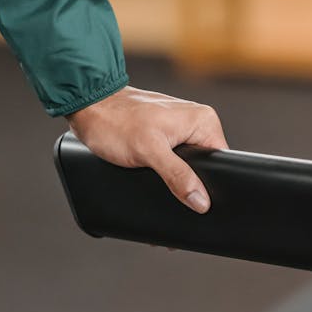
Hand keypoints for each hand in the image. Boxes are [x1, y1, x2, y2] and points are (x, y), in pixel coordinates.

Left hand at [66, 86, 227, 212]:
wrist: (89, 106)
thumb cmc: (116, 121)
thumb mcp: (149, 152)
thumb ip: (178, 176)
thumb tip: (201, 201)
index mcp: (203, 121)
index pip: (222, 161)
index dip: (213, 185)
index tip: (200, 205)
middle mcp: (196, 122)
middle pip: (205, 166)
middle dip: (192, 187)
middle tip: (176, 203)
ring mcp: (179, 129)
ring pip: (188, 166)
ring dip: (177, 182)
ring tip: (163, 193)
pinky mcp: (164, 135)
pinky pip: (174, 160)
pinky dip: (166, 174)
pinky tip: (156, 184)